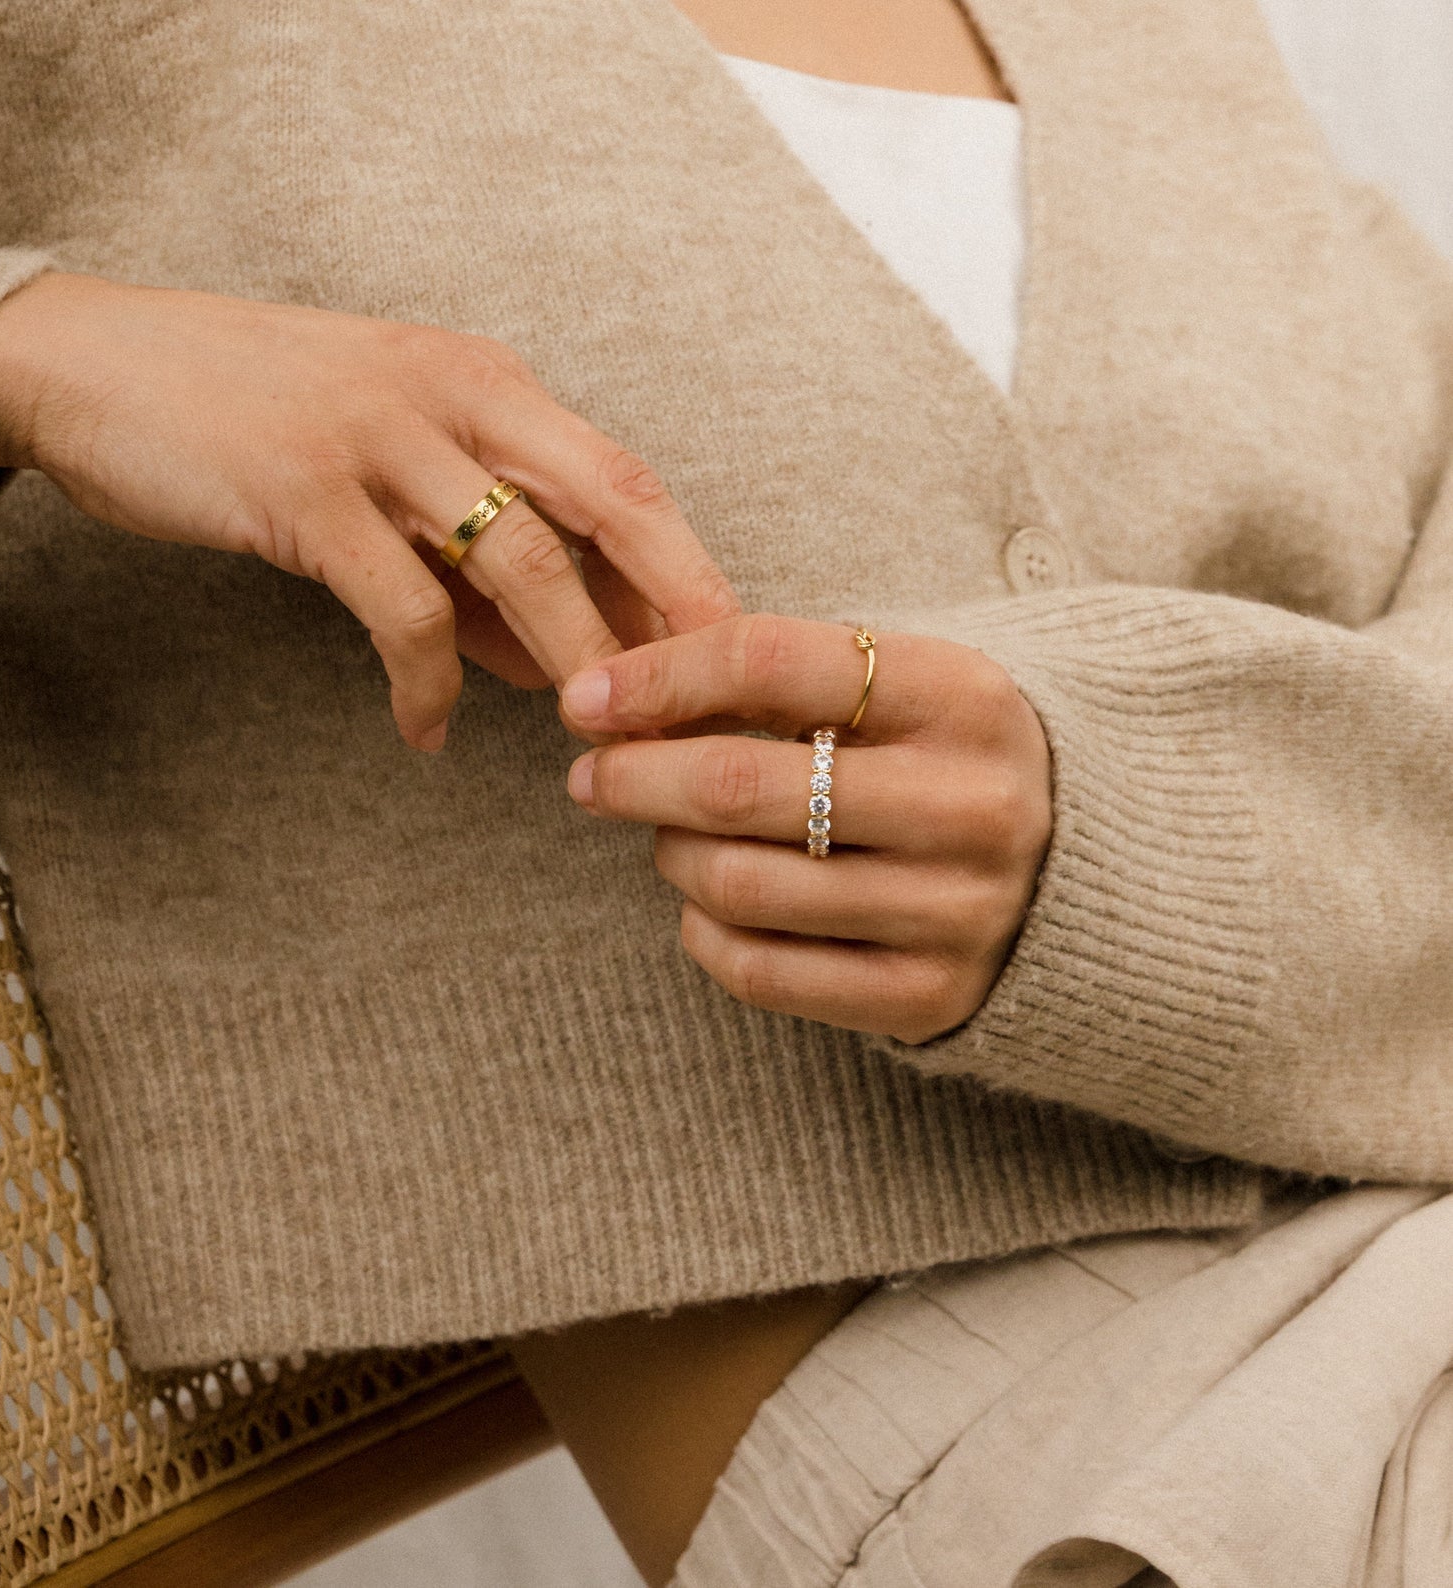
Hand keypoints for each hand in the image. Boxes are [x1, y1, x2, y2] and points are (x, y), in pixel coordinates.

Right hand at [0, 272, 736, 749]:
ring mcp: (383, 436)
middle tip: (717, 706)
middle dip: (676, 608)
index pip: (624, 480)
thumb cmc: (258, 423)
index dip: (688, 570)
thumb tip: (559, 661)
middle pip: (611, 502)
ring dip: (574, 661)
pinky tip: (428, 733)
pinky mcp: (306, 489)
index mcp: (488, 384)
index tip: (735, 656)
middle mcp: (455, 394)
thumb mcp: (392, 478)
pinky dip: (427, 682)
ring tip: (599, 745)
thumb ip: (476, 562)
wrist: (92, 364)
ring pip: (522, 559)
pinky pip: (401, 607)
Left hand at [560, 615, 1051, 1042]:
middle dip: (634, 776)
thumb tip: (613, 697)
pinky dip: (702, 934)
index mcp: (962, 695)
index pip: (769, 660)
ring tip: (670, 836)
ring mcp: (956, 910)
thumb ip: (782, 679)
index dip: (656, 677)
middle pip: (738, 784)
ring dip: (672, 854)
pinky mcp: (931, 996)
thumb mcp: (902, 688)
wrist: (1085, 872)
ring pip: (738, 884)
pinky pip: (762, 973)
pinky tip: (704, 906)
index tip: (584, 696)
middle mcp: (969, 804)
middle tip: (590, 775)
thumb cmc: (948, 760)